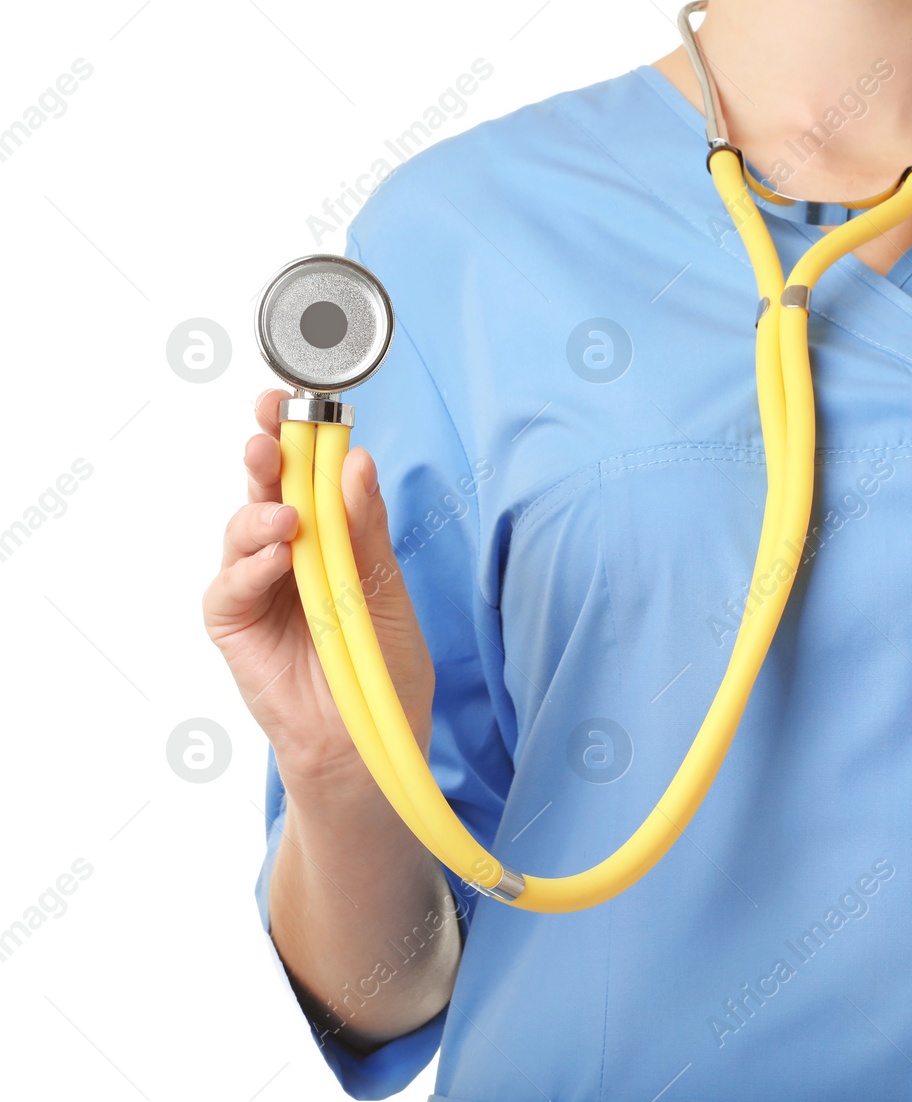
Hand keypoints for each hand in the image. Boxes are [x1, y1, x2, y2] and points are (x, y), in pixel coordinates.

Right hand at [201, 389, 435, 798]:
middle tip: (270, 433)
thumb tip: (357, 462)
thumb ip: (368, 530)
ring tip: (288, 519)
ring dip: (262, 514)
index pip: (307, 471)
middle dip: (266, 452)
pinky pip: (231, 584)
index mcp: (329, 532)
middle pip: (267, 487)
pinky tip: (277, 559)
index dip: (297, 433)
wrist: (370, 738)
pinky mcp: (233, 622)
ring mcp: (256, 584)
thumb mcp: (387, 588)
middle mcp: (287, 549)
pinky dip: (251, 567)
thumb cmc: (383, 664)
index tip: (294, 400)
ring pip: (243, 528)